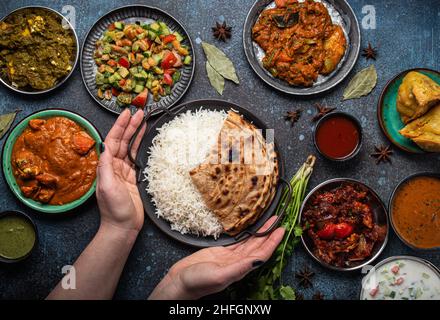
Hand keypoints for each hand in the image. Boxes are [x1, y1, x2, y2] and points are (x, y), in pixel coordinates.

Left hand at [96, 109, 145, 233]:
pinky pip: (138, 158)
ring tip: (144, 120)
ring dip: (137, 133)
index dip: (120, 126)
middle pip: (122, 141)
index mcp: (106, 167)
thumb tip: (105, 147)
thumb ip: (106, 167)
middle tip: (140, 112)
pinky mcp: (134, 178)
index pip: (112, 141)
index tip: (127, 114)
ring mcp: (125, 171)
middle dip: (130, 125)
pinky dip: (142, 147)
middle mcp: (114, 166)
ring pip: (131, 147)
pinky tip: (147, 139)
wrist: (123, 227)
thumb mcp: (107, 187)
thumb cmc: (114, 210)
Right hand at [149, 216, 284, 299]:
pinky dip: (246, 234)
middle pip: (258, 246)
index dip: (272, 242)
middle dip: (269, 234)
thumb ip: (239, 268)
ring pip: (249, 243)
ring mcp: (230, 257)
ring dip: (260, 232)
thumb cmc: (197, 282)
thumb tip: (257, 260)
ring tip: (269, 221)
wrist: (179, 282)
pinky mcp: (220, 252)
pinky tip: (250, 228)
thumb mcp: (219, 275)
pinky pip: (238, 241)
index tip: (281, 230)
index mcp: (240, 269)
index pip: (261, 254)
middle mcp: (238, 263)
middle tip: (278, 220)